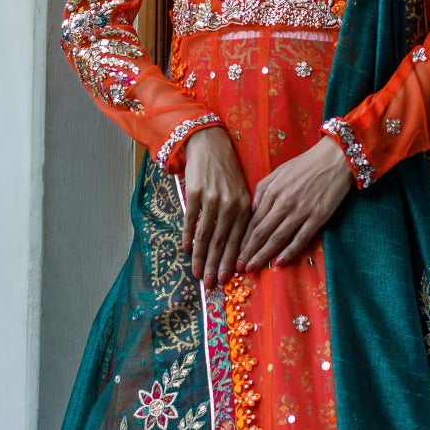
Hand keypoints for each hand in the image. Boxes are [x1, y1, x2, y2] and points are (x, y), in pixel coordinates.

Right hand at [182, 127, 252, 286]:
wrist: (210, 144)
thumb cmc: (227, 171)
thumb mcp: (242, 190)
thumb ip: (242, 215)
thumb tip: (238, 244)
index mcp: (244, 206)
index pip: (238, 240)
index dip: (230, 261)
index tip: (226, 279)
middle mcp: (230, 204)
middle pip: (222, 242)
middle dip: (215, 266)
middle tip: (210, 285)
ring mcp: (212, 199)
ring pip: (206, 234)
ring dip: (200, 257)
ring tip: (196, 273)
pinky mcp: (195, 193)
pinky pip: (191, 219)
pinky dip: (187, 235)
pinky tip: (185, 249)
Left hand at [239, 136, 352, 270]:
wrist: (334, 158)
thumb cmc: (305, 164)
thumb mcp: (279, 171)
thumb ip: (263, 189)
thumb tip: (251, 208)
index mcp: (272, 191)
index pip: (253, 220)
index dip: (243, 239)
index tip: (235, 252)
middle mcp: (284, 203)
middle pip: (262, 232)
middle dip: (248, 251)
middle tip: (239, 267)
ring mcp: (301, 211)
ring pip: (278, 238)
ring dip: (263, 254)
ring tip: (253, 268)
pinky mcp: (318, 217)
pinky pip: (301, 238)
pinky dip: (290, 251)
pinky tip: (280, 262)